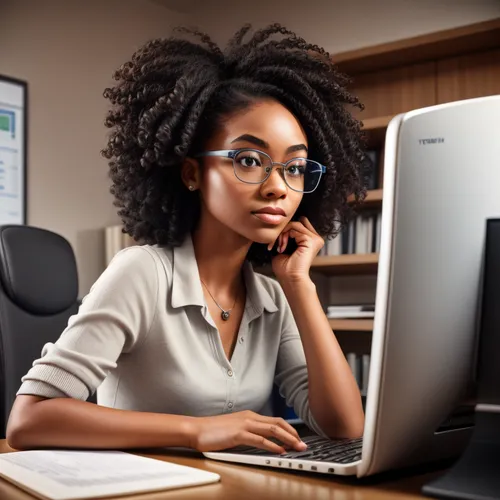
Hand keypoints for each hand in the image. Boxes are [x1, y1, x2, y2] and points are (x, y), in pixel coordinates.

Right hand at [189, 410, 306, 453]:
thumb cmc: (213, 431)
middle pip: (278, 423)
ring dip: (288, 439)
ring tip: (297, 448)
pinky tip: (280, 452)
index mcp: (249, 415)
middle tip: (303, 444)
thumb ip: (248, 432)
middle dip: (293, 434)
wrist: (197, 429)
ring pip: (273, 430)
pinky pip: (260, 440)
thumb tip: (261, 441)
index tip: (298, 438)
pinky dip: (273, 446)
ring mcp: (245, 424)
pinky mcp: (239, 434)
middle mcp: (249, 417)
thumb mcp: (234, 429)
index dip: (289, 429)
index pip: (275, 420)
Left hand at [269, 216, 323, 282]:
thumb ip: (286, 235)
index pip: (300, 223)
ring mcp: (315, 239)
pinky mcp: (311, 240)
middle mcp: (315, 238)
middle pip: (297, 222)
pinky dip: (285, 236)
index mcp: (310, 240)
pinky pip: (295, 228)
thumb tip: (281, 224)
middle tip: (275, 244)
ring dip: (282, 234)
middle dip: (283, 230)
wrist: (290, 279)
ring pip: (295, 224)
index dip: (286, 228)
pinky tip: (283, 248)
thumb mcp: (284, 247)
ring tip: (279, 247)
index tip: (276, 241)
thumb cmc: (286, 268)